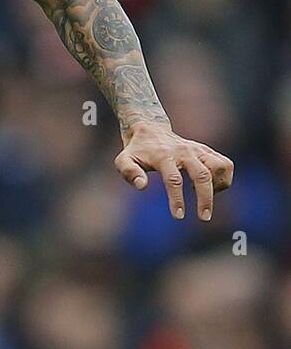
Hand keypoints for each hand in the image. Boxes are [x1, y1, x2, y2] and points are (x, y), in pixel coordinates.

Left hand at [114, 121, 233, 220]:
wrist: (150, 131)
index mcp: (163, 155)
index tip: (179, 216)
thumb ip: (128, 172)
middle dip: (205, 198)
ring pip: (220, 167)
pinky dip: (224, 179)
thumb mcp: (124, 160)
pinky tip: (211, 188)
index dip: (177, 199)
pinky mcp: (207, 151)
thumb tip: (141, 186)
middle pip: (201, 175)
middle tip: (204, 218)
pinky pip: (225, 164)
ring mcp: (198, 150)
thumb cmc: (136, 151)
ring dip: (218, 187)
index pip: (173, 179)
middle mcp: (184, 151)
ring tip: (206, 199)